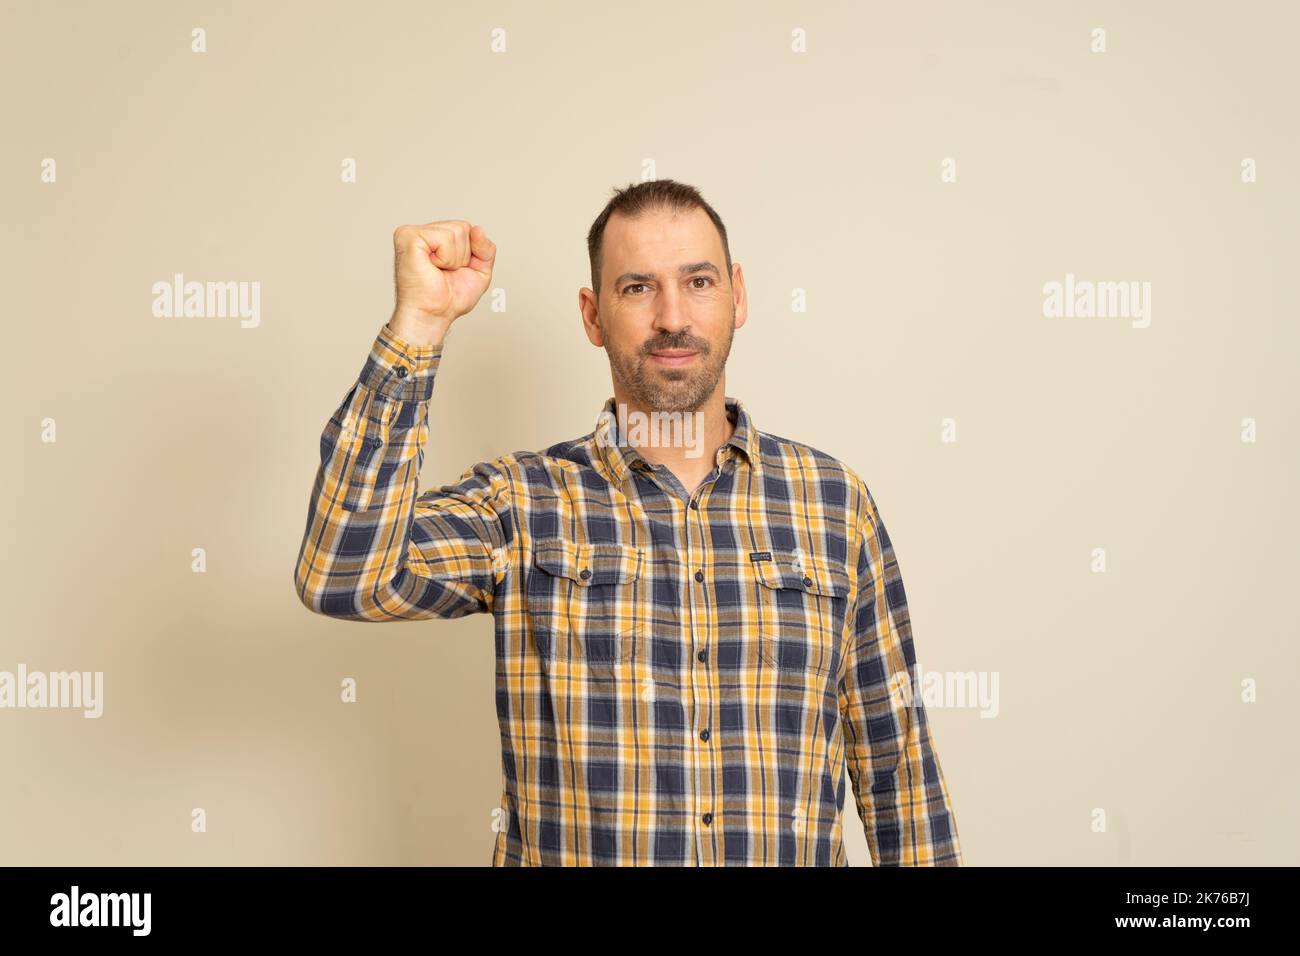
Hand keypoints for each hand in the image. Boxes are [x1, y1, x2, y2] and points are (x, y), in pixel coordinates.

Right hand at [387, 220, 495, 345]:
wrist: (434, 315)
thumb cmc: (450, 299)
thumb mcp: (479, 271)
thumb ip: (485, 248)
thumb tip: (477, 228)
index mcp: (437, 238)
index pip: (468, 229)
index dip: (471, 253)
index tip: (455, 271)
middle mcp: (424, 232)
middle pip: (464, 227)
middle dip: (463, 256)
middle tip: (445, 272)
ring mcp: (413, 232)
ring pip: (456, 232)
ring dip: (454, 259)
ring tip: (438, 270)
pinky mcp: (408, 236)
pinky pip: (444, 237)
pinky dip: (445, 257)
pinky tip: (431, 266)